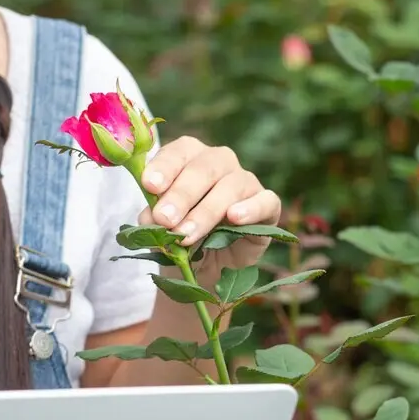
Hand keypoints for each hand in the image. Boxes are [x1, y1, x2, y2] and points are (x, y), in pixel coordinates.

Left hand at [137, 136, 282, 275]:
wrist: (205, 267)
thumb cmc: (180, 237)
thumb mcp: (160, 229)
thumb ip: (154, 218)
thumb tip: (151, 216)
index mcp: (190, 158)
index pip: (179, 152)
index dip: (164, 167)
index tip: (149, 186)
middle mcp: (220, 163)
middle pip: (204, 168)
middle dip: (182, 195)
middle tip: (164, 219)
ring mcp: (246, 182)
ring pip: (231, 186)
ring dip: (206, 211)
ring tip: (187, 235)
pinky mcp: (268, 206)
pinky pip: (266, 201)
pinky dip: (251, 208)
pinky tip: (235, 217)